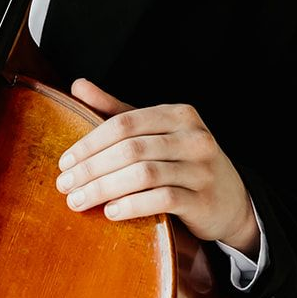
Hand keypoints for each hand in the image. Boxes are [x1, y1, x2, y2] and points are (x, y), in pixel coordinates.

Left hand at [56, 79, 259, 255]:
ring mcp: (201, 168)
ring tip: (79, 201)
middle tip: (64, 186)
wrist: (232, 200)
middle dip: (91, 168)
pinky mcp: (204, 199)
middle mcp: (193, 136)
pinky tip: (111, 212)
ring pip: (144, 174)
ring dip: (104, 189)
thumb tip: (78, 85)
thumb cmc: (183, 161)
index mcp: (178, 114)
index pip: (123, 124)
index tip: (64, 162)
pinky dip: (133, 205)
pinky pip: (163, 199)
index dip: (89, 143)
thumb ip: (116, 111)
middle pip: (130, 149)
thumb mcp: (155, 132)